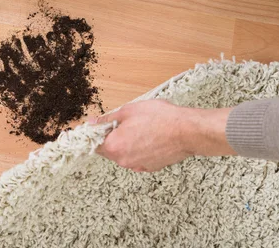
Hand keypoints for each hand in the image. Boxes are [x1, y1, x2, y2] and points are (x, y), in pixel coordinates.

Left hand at [93, 100, 235, 171]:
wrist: (186, 131)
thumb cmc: (159, 117)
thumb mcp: (129, 110)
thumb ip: (108, 118)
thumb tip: (92, 122)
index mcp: (114, 146)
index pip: (94, 145)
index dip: (95, 135)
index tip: (99, 128)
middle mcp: (124, 160)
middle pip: (109, 151)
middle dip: (112, 138)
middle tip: (123, 123)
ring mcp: (138, 166)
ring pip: (125, 155)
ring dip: (127, 144)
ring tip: (140, 128)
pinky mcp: (151, 167)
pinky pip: (138, 159)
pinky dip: (140, 150)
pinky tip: (150, 137)